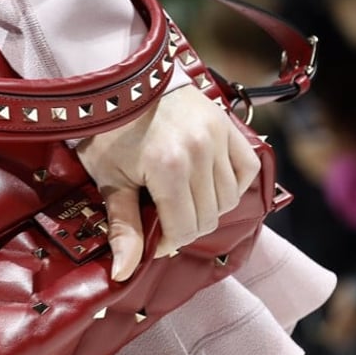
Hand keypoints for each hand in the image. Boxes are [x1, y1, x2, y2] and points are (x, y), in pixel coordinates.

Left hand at [76, 85, 259, 280]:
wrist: (123, 82)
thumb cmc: (110, 130)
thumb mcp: (109, 179)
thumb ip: (124, 226)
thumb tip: (123, 273)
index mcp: (168, 167)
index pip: (183, 230)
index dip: (167, 243)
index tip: (152, 239)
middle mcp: (201, 152)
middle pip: (208, 218)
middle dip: (184, 228)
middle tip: (164, 219)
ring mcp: (218, 137)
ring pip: (228, 199)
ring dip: (207, 209)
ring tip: (181, 201)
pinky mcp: (228, 126)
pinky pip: (246, 170)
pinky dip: (232, 185)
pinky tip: (208, 186)